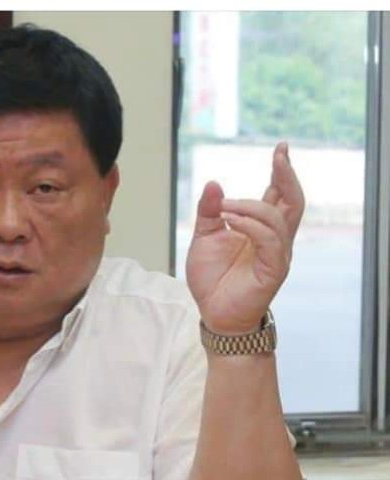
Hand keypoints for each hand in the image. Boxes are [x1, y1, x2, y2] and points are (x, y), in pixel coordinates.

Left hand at [186, 142, 304, 334]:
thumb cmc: (212, 279)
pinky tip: (231, 221)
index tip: (281, 149)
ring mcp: (276, 254)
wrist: (213, 313)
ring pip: (278, 218)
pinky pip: (269, 240)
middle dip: (287, 176)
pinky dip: (251, 225)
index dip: (282, 172)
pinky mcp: (273, 269)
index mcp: (260, 229)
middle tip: (279, 155)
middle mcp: (274, 238)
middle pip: (293, 201)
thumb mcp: (204, 238)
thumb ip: (209, 212)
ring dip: (251, 206)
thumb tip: (213, 183)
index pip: (278, 195)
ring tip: (225, 209)